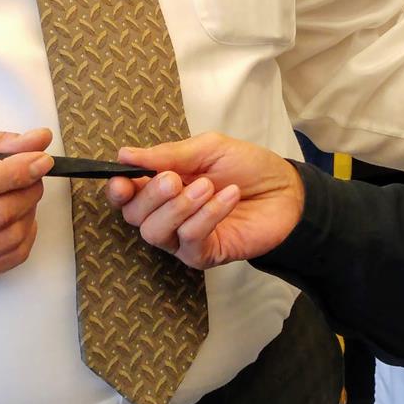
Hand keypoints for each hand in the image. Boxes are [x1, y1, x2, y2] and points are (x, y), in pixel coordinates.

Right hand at [0, 127, 54, 291]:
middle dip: (27, 190)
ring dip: (29, 213)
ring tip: (26, 195)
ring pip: (6, 239)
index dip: (13, 172)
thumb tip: (39, 140)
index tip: (40, 160)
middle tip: (34, 175)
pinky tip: (20, 220)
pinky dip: (25, 237)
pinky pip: (7, 261)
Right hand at [107, 133, 302, 269]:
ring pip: (155, 232)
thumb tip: (124, 155)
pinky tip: (228, 198)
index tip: (122, 180)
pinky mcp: (202, 255)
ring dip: (180, 207)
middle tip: (176, 179)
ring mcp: (182, 238)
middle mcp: (166, 214)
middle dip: (151, 195)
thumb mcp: (208, 149)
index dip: (117, 190)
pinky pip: (189, 240)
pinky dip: (207, 215)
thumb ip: (168, 154)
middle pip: (134, 215)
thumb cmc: (246, 167)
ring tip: (208, 187)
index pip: (125, 195)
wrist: (285, 190)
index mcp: (161, 186)